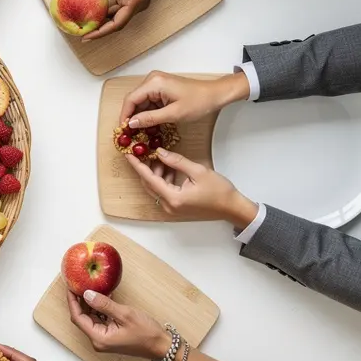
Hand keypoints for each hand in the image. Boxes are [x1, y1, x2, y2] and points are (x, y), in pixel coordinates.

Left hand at [67, 288, 169, 358]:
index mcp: (99, 338)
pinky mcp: (110, 335)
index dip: (72, 302)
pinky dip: (100, 308)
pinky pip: (100, 319)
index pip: (77, 318)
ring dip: (91, 304)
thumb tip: (87, 294)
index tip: (70, 288)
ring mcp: (104, 338)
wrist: (162, 346)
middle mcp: (98, 340)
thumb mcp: (125, 314)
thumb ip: (104, 304)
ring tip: (90, 287)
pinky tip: (103, 296)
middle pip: (82, 318)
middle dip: (80, 301)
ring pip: (91, 318)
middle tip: (79, 284)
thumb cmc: (146, 333)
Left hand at [77, 0, 175, 39]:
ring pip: (117, 16)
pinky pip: (119, 7)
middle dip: (99, 29)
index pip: (117, 23)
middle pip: (116, 23)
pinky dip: (107, 10)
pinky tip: (95, 8)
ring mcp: (136, 1)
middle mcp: (138, 4)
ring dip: (103, 20)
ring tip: (85, 22)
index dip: (100, 32)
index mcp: (136, 0)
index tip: (86, 36)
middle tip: (81, 31)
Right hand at [119, 71, 249, 128]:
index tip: (123, 131)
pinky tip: (150, 126)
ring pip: (141, 103)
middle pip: (134, 100)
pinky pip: (149, 102)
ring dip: (140, 117)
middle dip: (132, 117)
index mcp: (153, 83)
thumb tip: (131, 124)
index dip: (124, 116)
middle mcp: (152, 80)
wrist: (216, 94)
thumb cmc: (199, 102)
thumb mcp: (174, 114)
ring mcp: (156, 84)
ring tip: (140, 133)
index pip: (130, 99)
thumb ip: (150, 118)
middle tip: (130, 134)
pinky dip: (148, 114)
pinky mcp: (161, 89)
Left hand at [126, 149, 257, 226]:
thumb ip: (177, 161)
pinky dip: (163, 179)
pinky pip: (163, 191)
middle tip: (143, 152)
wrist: (232, 208)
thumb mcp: (198, 172)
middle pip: (149, 184)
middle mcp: (168, 206)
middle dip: (146, 167)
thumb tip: (160, 153)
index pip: (149, 179)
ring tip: (159, 157)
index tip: (128, 154)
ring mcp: (171, 208)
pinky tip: (168, 167)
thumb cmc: (220, 192)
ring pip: (156, 188)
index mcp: (173, 198)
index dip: (138, 165)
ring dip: (156, 173)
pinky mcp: (176, 207)